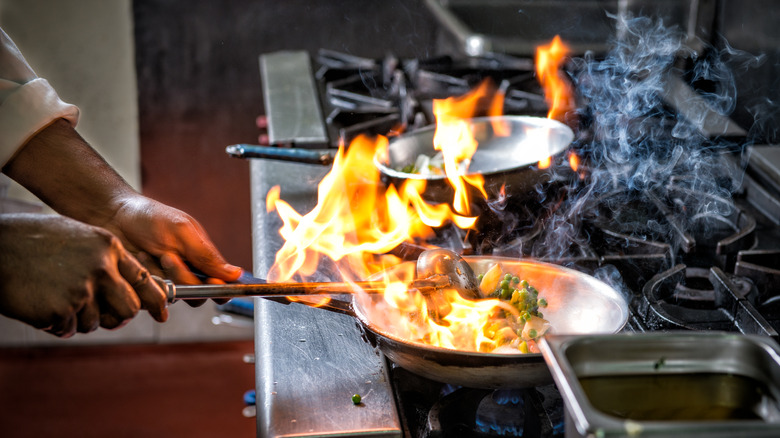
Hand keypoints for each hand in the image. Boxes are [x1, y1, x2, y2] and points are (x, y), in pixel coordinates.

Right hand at [0, 213, 167, 336]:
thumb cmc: (33, 242)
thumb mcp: (79, 237)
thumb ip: (105, 260)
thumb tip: (129, 289)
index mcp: (108, 247)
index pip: (144, 279)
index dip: (155, 299)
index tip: (161, 310)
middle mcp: (101, 267)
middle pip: (129, 309)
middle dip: (118, 317)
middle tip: (103, 316)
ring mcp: (82, 290)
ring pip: (96, 322)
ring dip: (79, 319)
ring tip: (55, 297)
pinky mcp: (62, 310)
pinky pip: (70, 329)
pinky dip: (57, 324)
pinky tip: (41, 305)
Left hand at [99, 194, 241, 305]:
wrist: (112, 216)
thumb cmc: (150, 218)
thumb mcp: (183, 231)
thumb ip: (208, 256)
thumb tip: (237, 274)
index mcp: (203, 260)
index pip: (222, 285)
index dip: (221, 289)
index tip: (211, 281)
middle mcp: (188, 275)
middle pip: (199, 295)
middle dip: (184, 277)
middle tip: (168, 256)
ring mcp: (166, 284)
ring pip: (175, 298)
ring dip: (163, 277)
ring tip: (149, 254)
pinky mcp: (145, 291)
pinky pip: (151, 300)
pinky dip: (144, 282)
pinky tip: (138, 262)